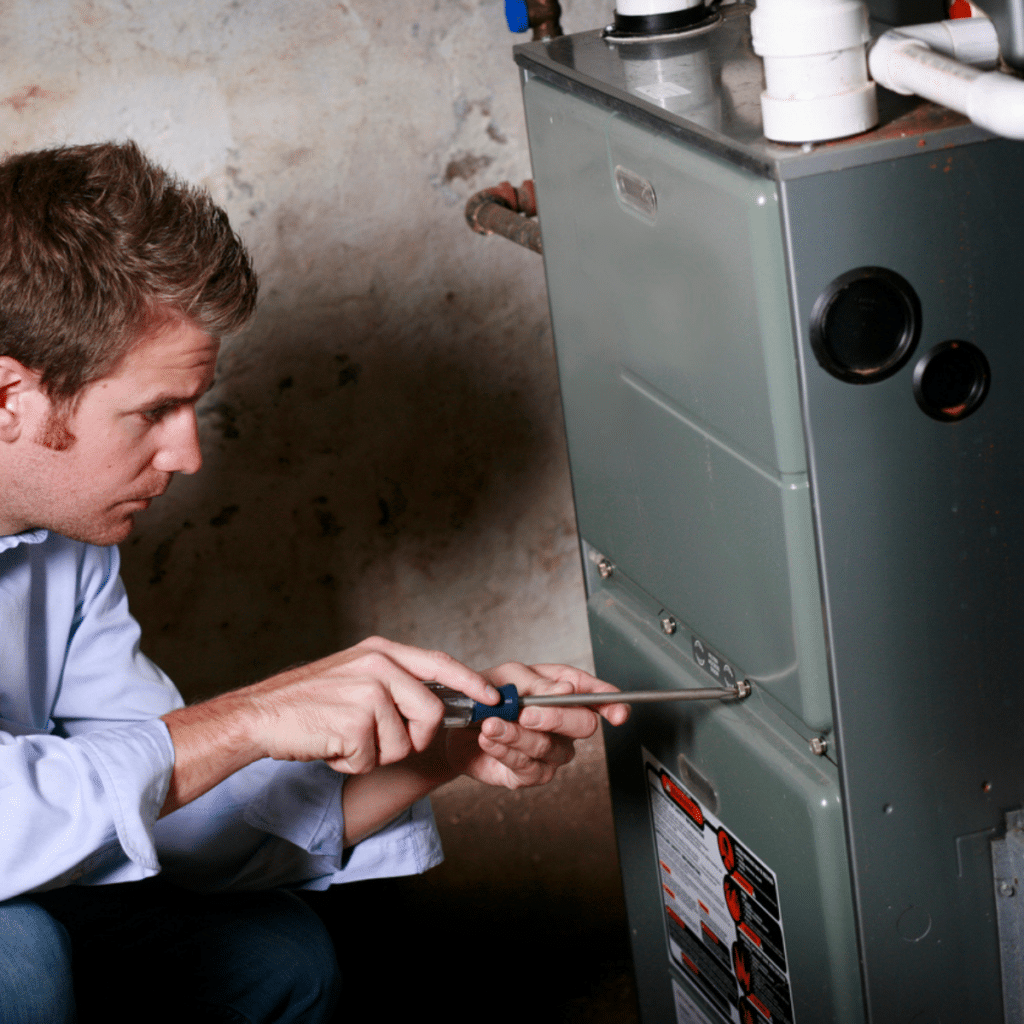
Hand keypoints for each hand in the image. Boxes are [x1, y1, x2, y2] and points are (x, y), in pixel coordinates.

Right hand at [241, 636, 499, 773]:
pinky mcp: (355, 722)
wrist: (259, 715)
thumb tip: (436, 703)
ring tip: (344, 737)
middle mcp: (379, 666)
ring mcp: (368, 692)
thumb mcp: (354, 675)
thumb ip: (394, 682)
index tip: (493, 697)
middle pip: (432, 713)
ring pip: (403, 743)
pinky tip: (331, 746)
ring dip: (375, 753)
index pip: (440, 664)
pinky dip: (353, 763)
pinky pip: (374, 759)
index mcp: (381, 651)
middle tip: (378, 742)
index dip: (471, 682)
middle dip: (413, 739)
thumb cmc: (307, 702)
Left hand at [442, 662, 628, 788]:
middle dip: (556, 718)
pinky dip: (505, 751)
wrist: (455, 723)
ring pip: (550, 747)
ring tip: (491, 725)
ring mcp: (551, 750)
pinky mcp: (531, 773)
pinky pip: (528, 766)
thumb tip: (568, 690)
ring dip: (517, 735)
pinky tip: (489, 740)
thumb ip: (539, 684)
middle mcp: (564, 723)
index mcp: (563, 690)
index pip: (596, 695)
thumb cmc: (487, 693)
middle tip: (526, 714)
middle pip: (583, 724)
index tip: (617, 713)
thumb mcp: (509, 676)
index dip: (611, 703)